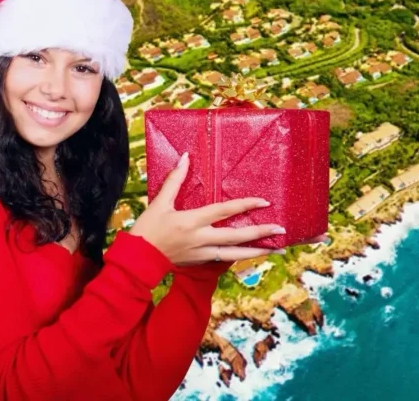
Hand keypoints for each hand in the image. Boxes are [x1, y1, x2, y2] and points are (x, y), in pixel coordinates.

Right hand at [130, 152, 283, 265]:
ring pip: (235, 254)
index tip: (264, 201)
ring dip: (258, 251)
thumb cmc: (148, 228)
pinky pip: (226, 260)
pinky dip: (242, 257)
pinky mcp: (200, 262)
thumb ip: (175, 180)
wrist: (137, 259)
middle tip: (281, 229)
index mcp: (192, 221)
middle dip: (260, 233)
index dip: (245, 205)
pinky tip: (257, 254)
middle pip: (236, 237)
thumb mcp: (160, 202)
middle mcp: (201, 238)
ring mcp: (202, 253)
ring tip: (278, 249)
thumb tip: (185, 157)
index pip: (224, 211)